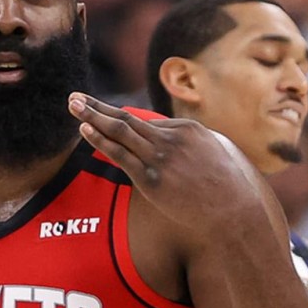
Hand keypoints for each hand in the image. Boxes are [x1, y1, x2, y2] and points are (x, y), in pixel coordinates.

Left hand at [67, 93, 260, 247]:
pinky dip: (100, 141)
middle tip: (74, 97)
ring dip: (92, 117)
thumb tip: (185, 145)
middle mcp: (171, 139)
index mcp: (186, 130)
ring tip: (73, 105)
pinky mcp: (151, 179)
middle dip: (98, 107)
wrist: (234, 210)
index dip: (119, 120)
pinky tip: (85, 130)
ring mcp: (160, 158)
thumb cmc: (229, 187)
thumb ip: (197, 145)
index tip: (100, 114)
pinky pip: (120, 155)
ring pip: (120, 131)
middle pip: (126, 119)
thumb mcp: (218, 154)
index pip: (145, 123)